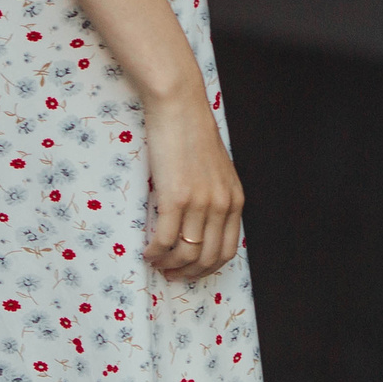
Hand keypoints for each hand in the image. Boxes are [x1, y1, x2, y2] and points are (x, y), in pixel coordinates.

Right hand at [140, 93, 244, 283]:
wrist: (180, 107)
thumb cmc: (194, 133)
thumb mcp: (217, 170)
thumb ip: (216, 197)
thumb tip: (202, 225)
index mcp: (235, 200)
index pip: (227, 251)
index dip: (207, 268)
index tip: (191, 271)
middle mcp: (221, 205)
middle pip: (207, 258)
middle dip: (187, 273)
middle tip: (170, 274)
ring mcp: (199, 203)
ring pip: (185, 253)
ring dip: (168, 265)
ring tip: (156, 262)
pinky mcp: (175, 197)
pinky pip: (165, 239)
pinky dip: (155, 252)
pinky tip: (147, 251)